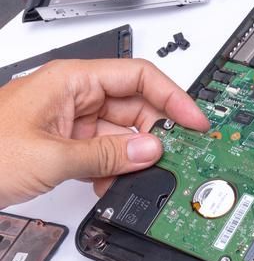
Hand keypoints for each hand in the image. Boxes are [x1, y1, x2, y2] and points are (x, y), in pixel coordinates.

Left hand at [0, 59, 208, 207]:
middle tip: (174, 157)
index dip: (173, 97)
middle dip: (155, 134)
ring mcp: (67, 121)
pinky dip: (113, 170)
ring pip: (120, 133)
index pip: (138, 76)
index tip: (195, 120)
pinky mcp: (62, 144)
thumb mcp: (52, 157)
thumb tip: (152, 150)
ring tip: (137, 177)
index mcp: (70, 80)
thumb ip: (107, 154)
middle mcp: (72, 96)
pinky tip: (112, 185)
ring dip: (132, 158)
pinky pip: (102, 152)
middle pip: (134, 106)